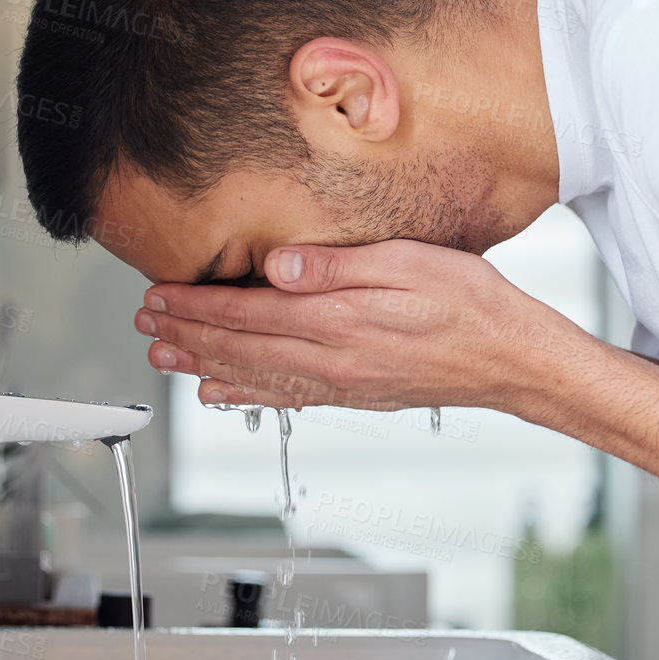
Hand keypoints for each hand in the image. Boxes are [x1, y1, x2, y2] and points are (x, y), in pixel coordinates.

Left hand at [131, 239, 595, 412]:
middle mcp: (331, 361)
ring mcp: (340, 384)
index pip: (247, 314)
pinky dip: (245, 393)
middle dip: (186, 333)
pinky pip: (285, 396)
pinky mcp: (354, 395)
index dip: (197, 305)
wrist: (513, 360)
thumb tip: (279, 268)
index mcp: (339, 322)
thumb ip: (340, 266)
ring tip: (162, 357)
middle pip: (239, 348)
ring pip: (254, 375)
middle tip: (144, 323)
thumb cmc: (472, 303)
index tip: (158, 295)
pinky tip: (221, 392)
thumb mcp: (411, 263)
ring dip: (202, 364)